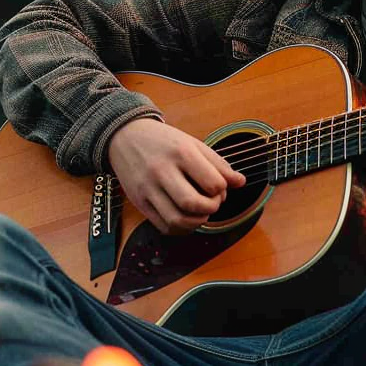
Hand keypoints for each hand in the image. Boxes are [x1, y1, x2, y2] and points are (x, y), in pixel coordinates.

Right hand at [107, 118, 244, 234]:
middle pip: (193, 204)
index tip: (219, 187)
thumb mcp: (193, 144)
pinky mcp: (139, 202)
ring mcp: (147, 188)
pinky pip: (163, 226)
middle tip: (212, 202)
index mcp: (181, 153)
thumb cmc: (164, 141)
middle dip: (211, 208)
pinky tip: (186, 219)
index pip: (212, 183)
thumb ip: (218, 164)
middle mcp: (162, 171)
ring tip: (201, 212)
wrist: (124, 136)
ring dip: (196, 222)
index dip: (222, 189)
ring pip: (176, 220)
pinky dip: (180, 229)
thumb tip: (241, 182)